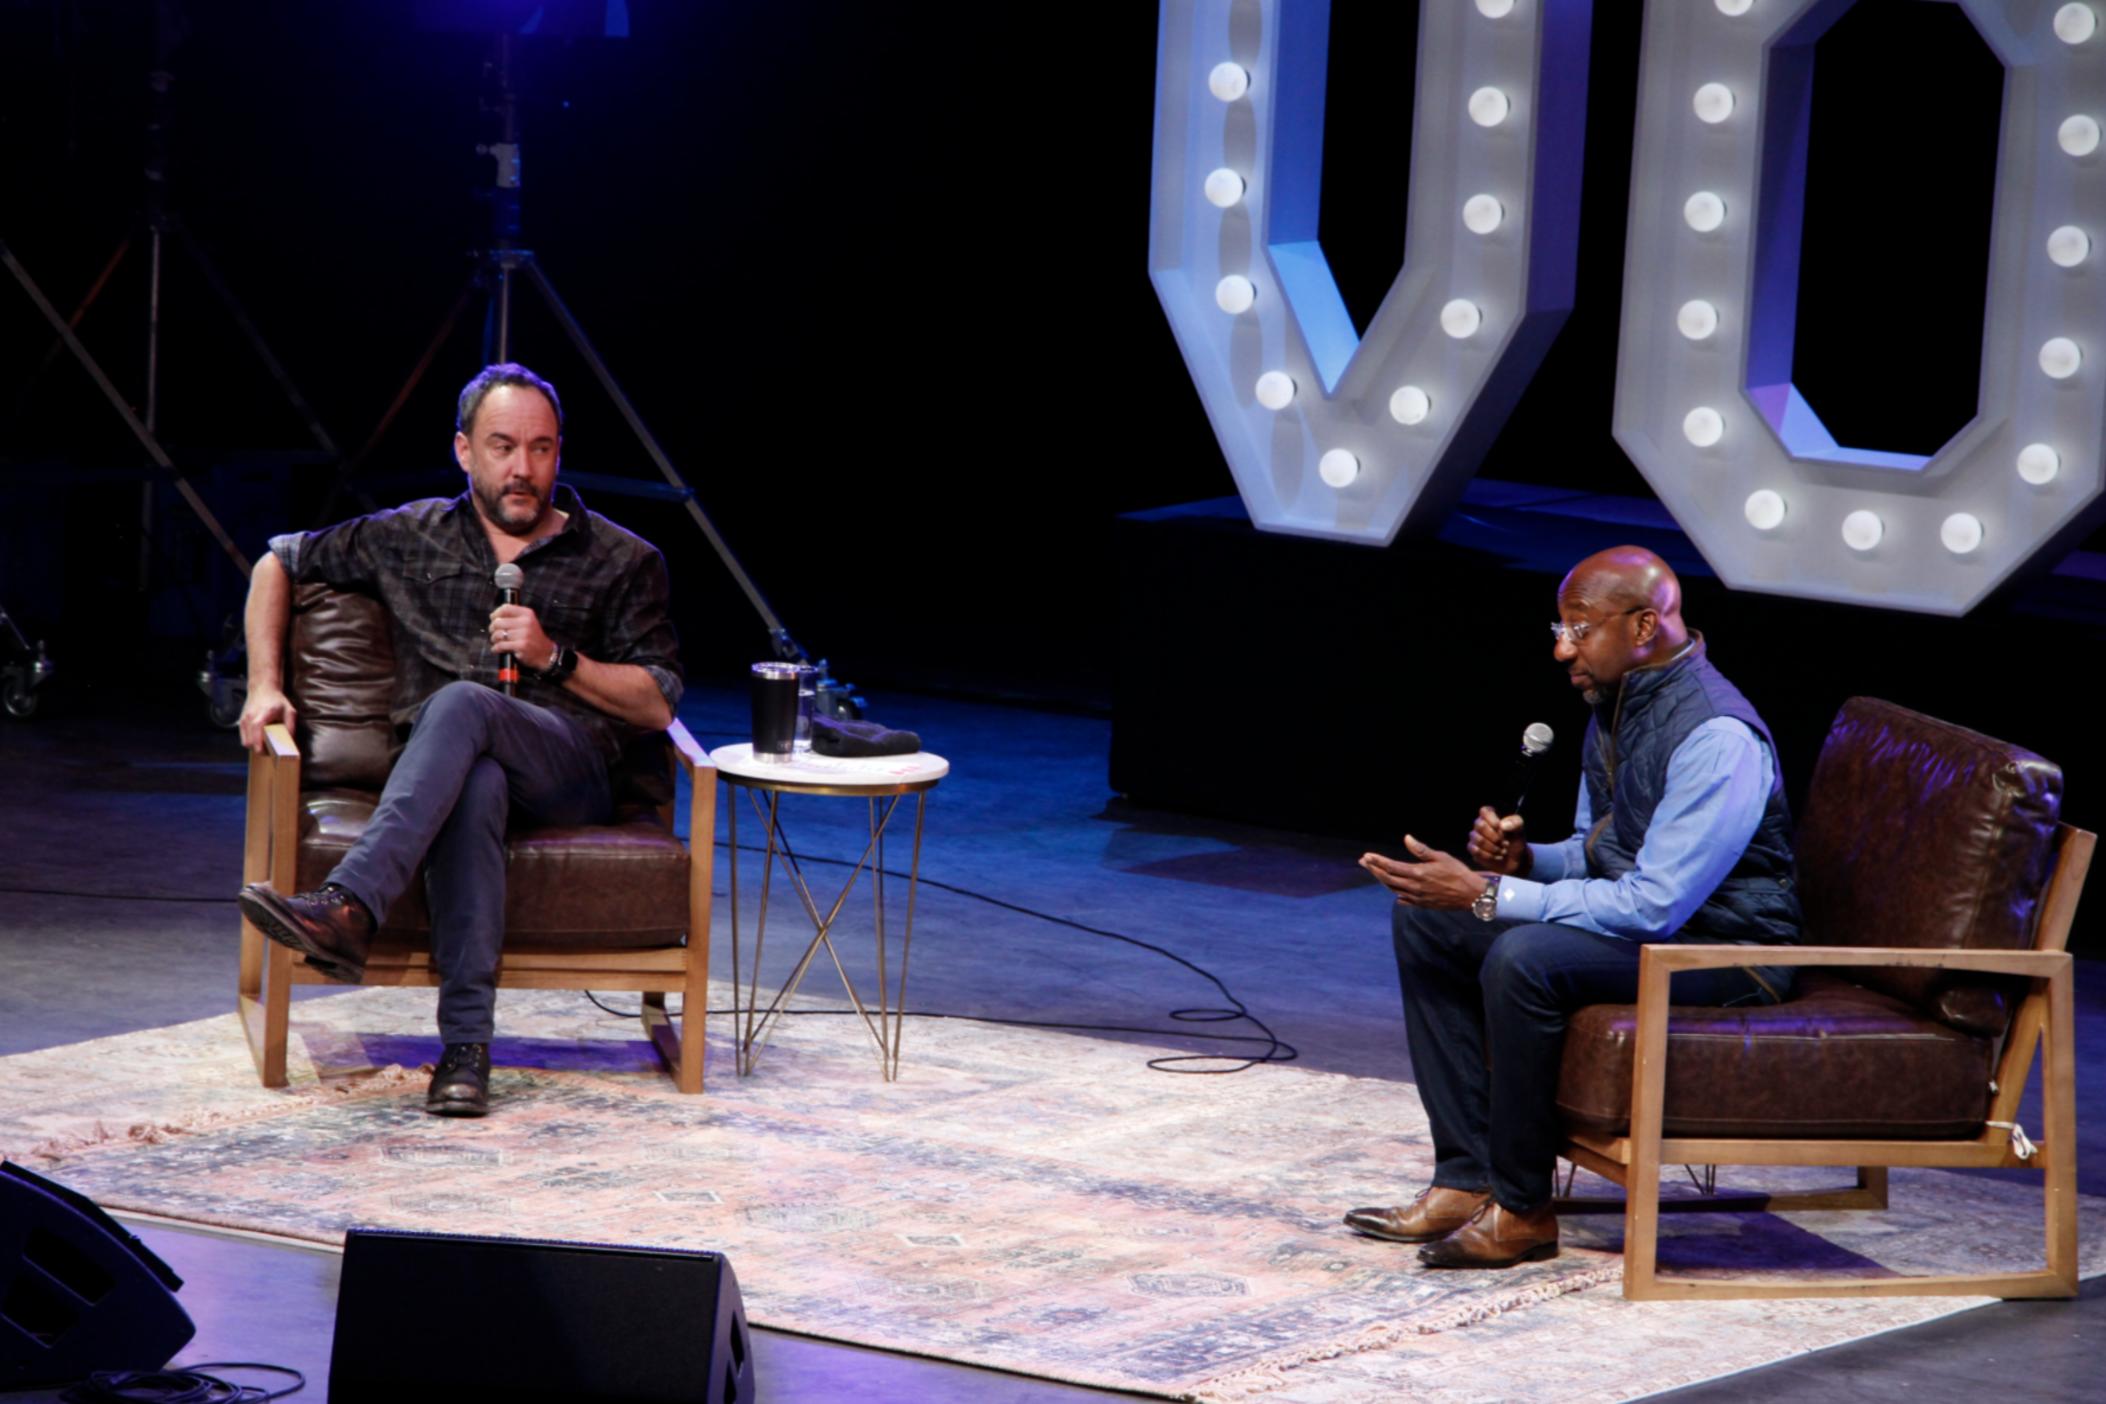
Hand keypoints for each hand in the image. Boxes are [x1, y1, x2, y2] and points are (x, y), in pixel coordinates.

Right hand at [238, 683, 294, 753]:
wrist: (263, 688)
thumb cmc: (277, 700)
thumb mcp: (289, 711)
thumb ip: (291, 727)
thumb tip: (290, 742)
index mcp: (263, 715)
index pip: (256, 734)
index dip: (260, 747)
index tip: (268, 753)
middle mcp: (250, 717)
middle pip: (249, 742)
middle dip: (259, 750)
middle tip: (270, 751)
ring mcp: (244, 720)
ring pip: (245, 742)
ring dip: (254, 746)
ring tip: (266, 744)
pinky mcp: (241, 721)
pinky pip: (243, 737)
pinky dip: (251, 741)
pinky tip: (260, 738)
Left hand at [488, 603, 554, 672]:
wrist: (545, 653)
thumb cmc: (532, 637)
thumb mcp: (527, 622)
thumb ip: (513, 617)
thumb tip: (493, 616)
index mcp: (527, 614)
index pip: (505, 608)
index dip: (495, 614)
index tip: (493, 619)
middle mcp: (526, 622)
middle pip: (498, 622)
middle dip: (492, 629)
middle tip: (494, 633)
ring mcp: (524, 634)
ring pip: (498, 634)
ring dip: (494, 639)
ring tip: (497, 642)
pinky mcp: (521, 646)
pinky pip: (501, 645)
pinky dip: (496, 648)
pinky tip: (498, 649)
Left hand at [1359, 835, 1489, 909]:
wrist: (1470, 895)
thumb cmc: (1458, 872)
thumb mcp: (1441, 857)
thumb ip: (1421, 850)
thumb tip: (1407, 838)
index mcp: (1417, 873)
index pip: (1390, 867)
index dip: (1377, 861)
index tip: (1367, 855)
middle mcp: (1413, 887)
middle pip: (1387, 878)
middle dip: (1374, 869)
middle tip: (1364, 862)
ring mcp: (1416, 898)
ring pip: (1393, 889)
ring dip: (1382, 879)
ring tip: (1375, 871)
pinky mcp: (1421, 904)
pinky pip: (1402, 899)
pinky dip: (1395, 891)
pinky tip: (1392, 888)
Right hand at [1466, 806, 1530, 876]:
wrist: (1514, 859)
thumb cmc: (1516, 841)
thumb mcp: (1520, 830)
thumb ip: (1516, 823)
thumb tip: (1502, 825)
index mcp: (1491, 815)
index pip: (1484, 811)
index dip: (1492, 819)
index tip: (1500, 827)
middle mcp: (1480, 824)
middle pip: (1479, 825)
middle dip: (1495, 837)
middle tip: (1505, 843)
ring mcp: (1475, 836)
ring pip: (1478, 839)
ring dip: (1494, 848)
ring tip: (1503, 851)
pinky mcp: (1472, 848)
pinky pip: (1476, 850)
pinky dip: (1489, 856)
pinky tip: (1496, 856)